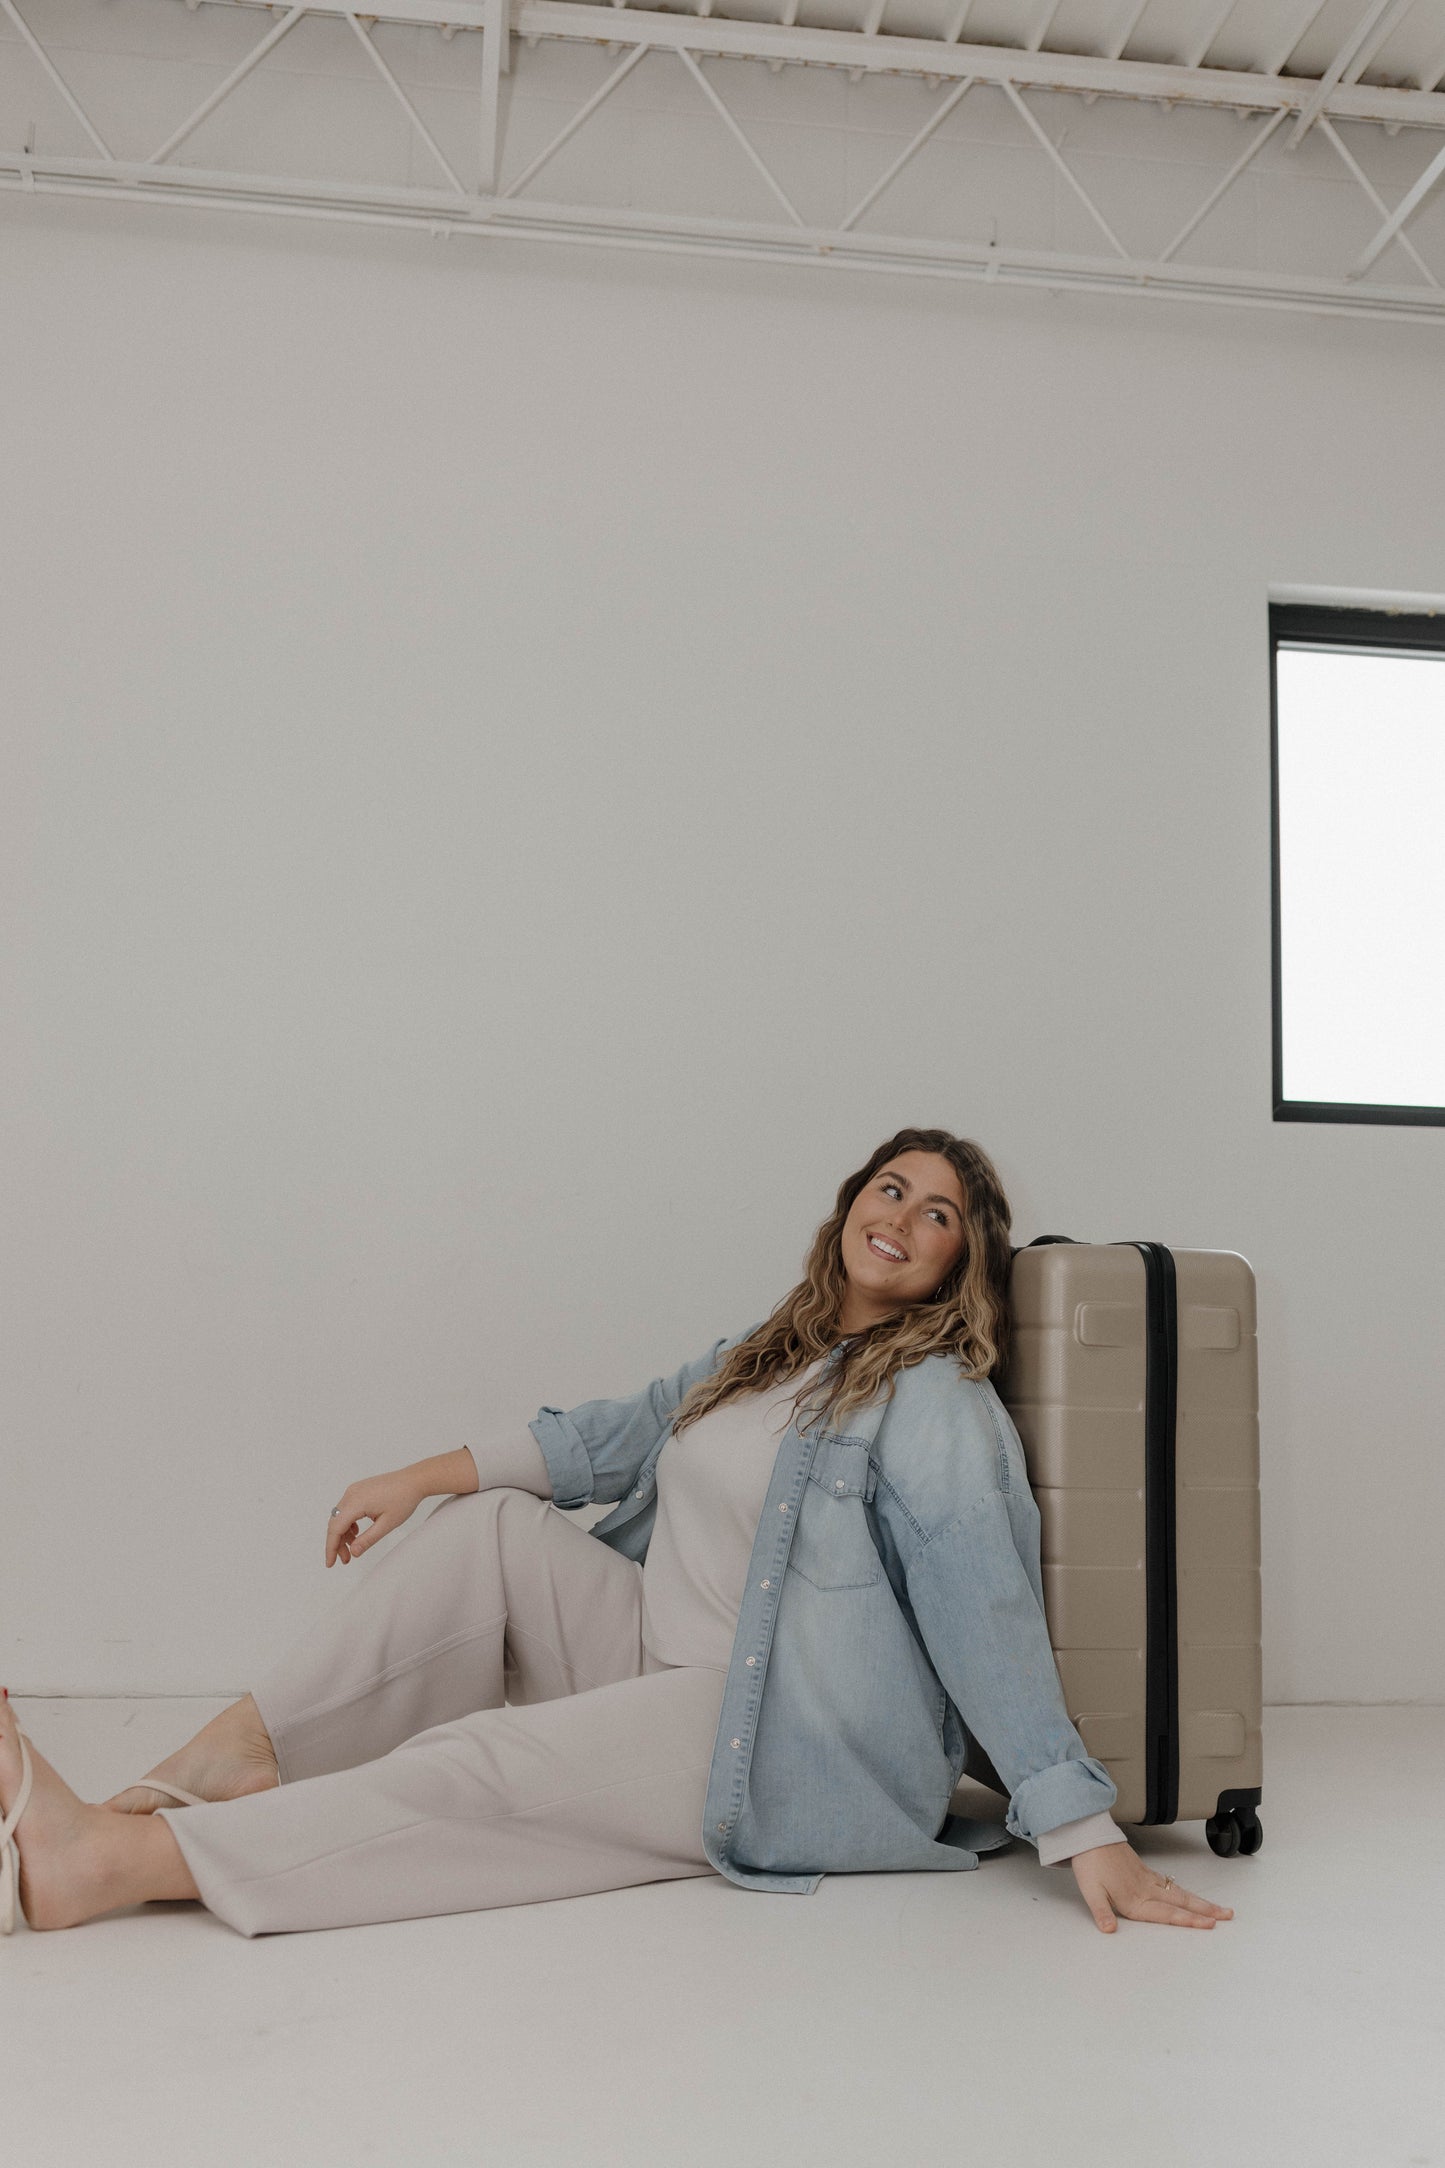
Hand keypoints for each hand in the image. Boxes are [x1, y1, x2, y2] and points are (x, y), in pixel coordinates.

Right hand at [325, 1469, 425, 1566]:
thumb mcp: (387, 1524)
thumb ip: (368, 1539)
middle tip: (346, 1560)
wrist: (414, 1480)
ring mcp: (354, 1490)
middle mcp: (351, 1494)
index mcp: (356, 1502)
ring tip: (353, 1548)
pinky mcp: (359, 1490)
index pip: (335, 1528)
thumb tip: (353, 1553)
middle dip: (338, 1543)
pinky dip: (348, 1523)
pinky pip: (347, 1509)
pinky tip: (357, 1533)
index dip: (331, 1548)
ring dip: (343, 1533)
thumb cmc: (404, 1500)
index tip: (330, 1564)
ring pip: (340, 1516)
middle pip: (335, 1523)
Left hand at [1070, 1839, 1234, 1932]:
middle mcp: (1145, 1890)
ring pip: (1179, 1893)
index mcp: (1134, 1899)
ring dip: (1199, 1902)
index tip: (1210, 1924)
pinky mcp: (1143, 1870)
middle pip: (1181, 1903)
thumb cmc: (1090, 1864)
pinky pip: (1169, 1884)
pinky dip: (1183, 1892)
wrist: (1089, 1835)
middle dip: (1205, 1911)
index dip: (1189, 1920)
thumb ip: (1102, 1912)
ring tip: (1218, 1909)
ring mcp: (1146, 1879)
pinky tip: (1188, 1895)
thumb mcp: (1091, 1891)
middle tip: (1227, 1916)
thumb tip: (1109, 1930)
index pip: (1167, 1914)